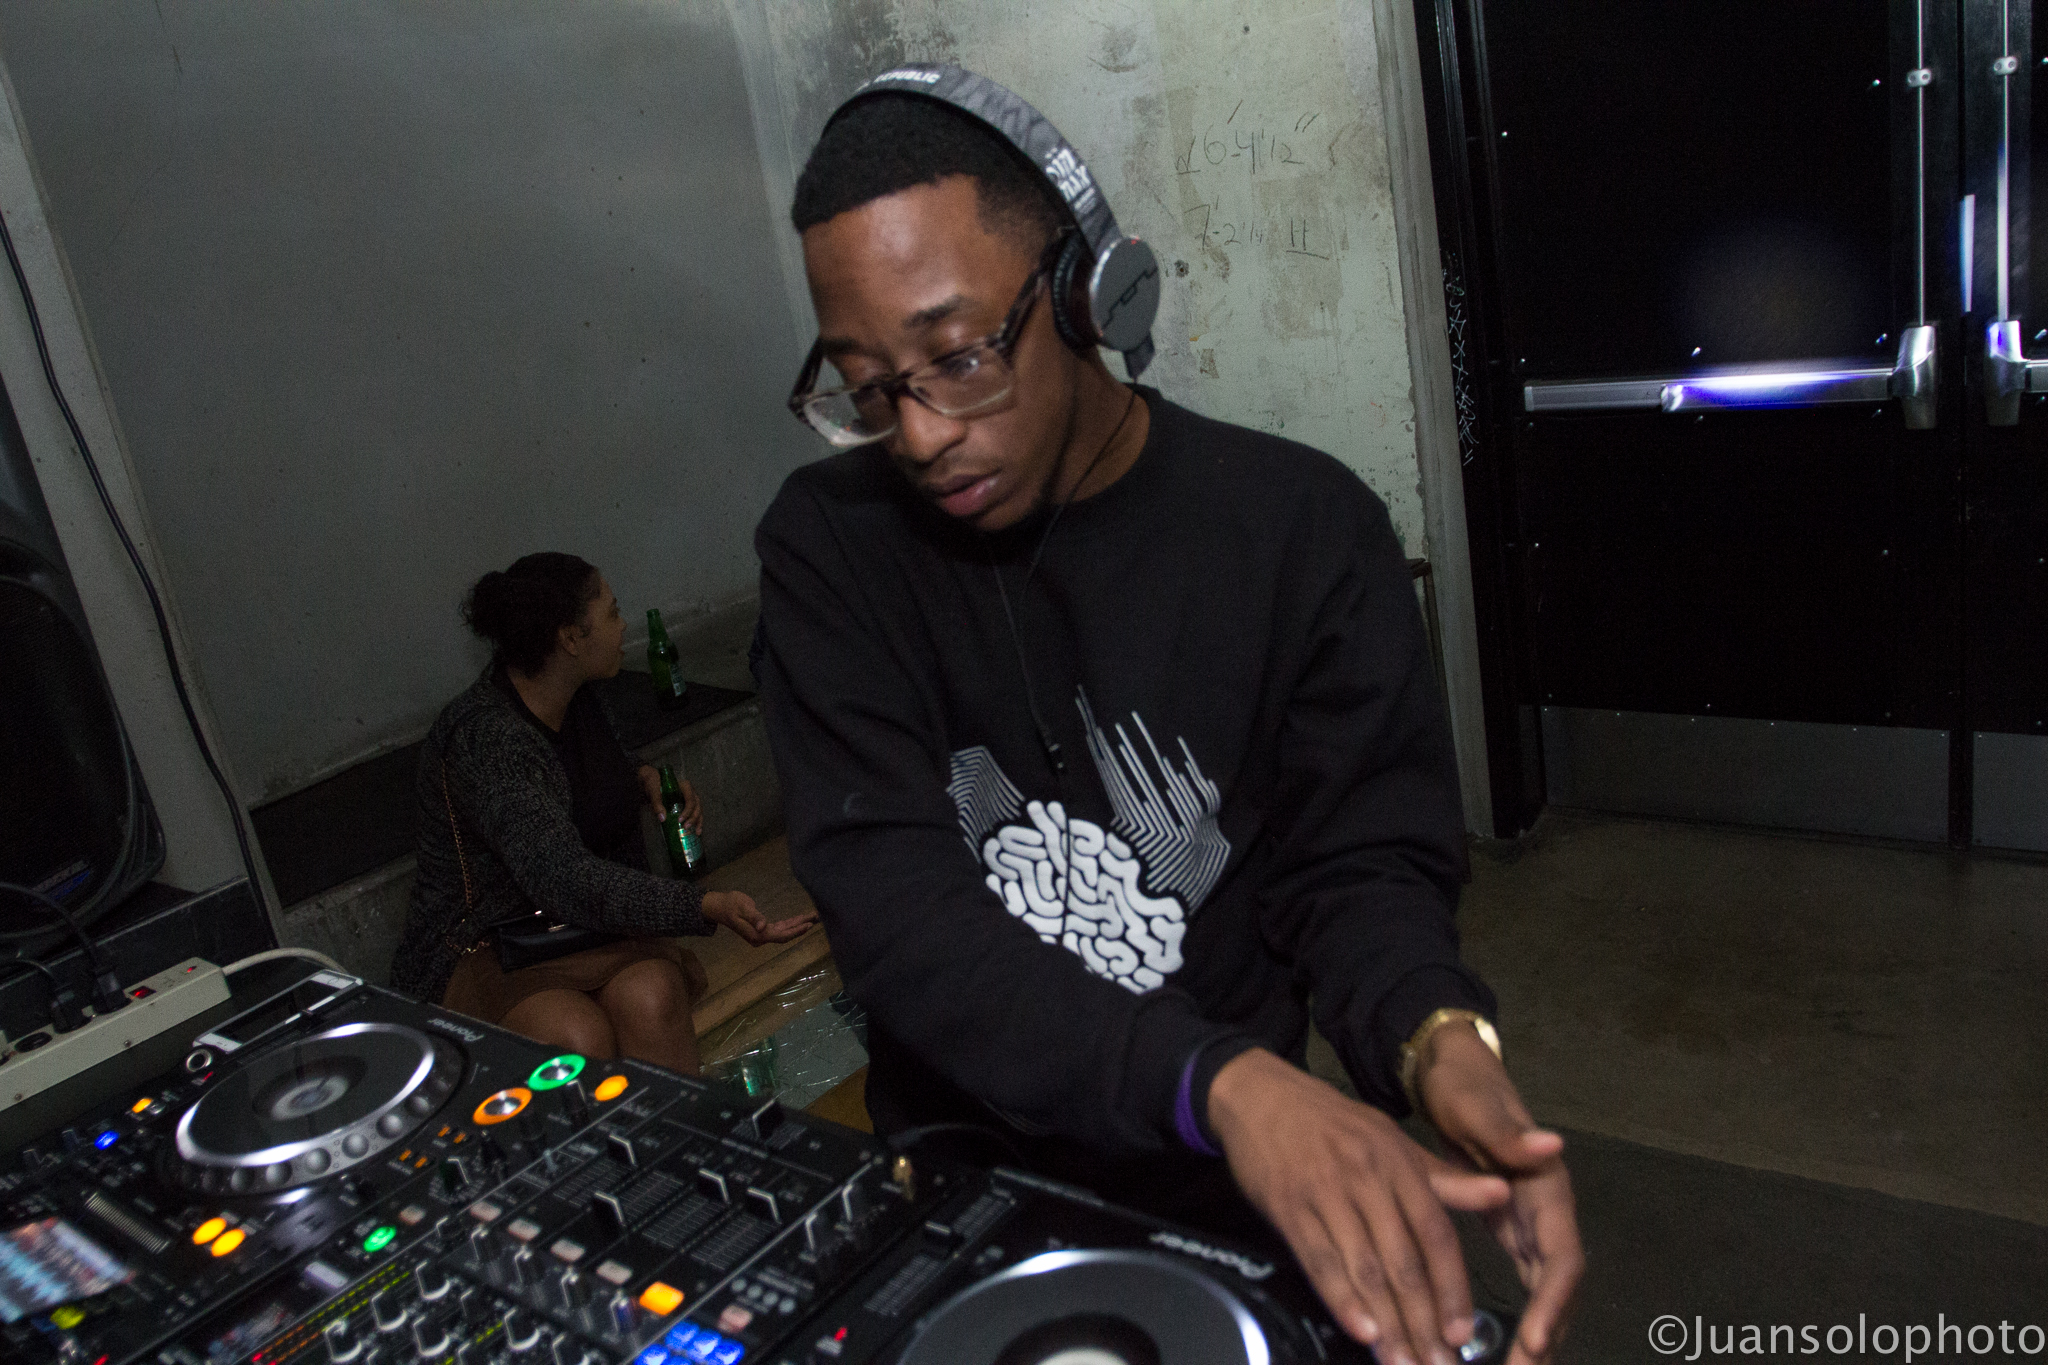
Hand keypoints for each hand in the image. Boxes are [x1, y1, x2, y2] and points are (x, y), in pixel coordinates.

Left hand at [637, 766, 702, 831]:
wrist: (652, 781)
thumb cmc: (654, 784)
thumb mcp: (654, 792)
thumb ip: (657, 804)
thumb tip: (662, 818)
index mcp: (685, 786)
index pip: (690, 800)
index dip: (687, 811)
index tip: (680, 820)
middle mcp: (691, 792)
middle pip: (697, 806)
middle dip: (694, 818)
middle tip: (686, 827)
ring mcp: (691, 798)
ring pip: (699, 810)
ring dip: (698, 821)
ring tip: (697, 833)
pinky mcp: (688, 804)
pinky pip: (695, 812)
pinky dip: (696, 821)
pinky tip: (696, 831)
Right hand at [701, 890, 816, 946]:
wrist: (719, 907)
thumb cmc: (730, 904)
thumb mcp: (742, 907)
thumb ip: (754, 917)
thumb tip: (763, 927)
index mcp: (758, 935)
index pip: (781, 935)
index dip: (796, 931)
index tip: (809, 925)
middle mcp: (761, 938)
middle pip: (786, 935)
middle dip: (802, 927)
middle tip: (818, 918)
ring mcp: (762, 935)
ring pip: (784, 931)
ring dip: (798, 925)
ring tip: (813, 917)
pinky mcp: (762, 929)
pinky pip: (780, 928)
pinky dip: (790, 923)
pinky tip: (800, 919)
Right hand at [1208, 1049, 1512, 1364]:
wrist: (1261, 1095)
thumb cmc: (1332, 1123)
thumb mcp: (1392, 1140)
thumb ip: (1445, 1179)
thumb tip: (1503, 1194)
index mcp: (1399, 1164)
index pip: (1435, 1235)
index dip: (1451, 1287)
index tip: (1461, 1332)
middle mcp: (1367, 1179)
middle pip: (1403, 1262)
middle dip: (1422, 1321)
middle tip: (1436, 1364)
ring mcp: (1327, 1194)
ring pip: (1364, 1269)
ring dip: (1387, 1323)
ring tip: (1402, 1362)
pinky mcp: (1291, 1208)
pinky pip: (1320, 1261)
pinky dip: (1341, 1299)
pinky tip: (1362, 1332)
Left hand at [1417, 1025, 1583, 1364]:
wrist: (1452, 1071)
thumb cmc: (1463, 1086)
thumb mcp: (1476, 1105)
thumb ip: (1508, 1132)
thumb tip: (1552, 1145)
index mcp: (1545, 1187)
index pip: (1561, 1257)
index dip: (1552, 1302)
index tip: (1534, 1340)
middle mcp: (1548, 1211)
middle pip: (1558, 1287)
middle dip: (1546, 1335)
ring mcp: (1533, 1224)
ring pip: (1546, 1292)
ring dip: (1537, 1335)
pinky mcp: (1514, 1230)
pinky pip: (1528, 1284)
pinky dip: (1524, 1317)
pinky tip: (1509, 1350)